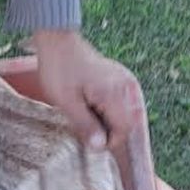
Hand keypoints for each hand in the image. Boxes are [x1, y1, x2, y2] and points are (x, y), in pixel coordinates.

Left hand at [33, 29, 146, 182]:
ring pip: (128, 114)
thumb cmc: (59, 70)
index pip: (124, 129)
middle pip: (130, 122)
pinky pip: (124, 103)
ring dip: (113, 123)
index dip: (111, 142)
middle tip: (91, 133)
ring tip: (91, 119)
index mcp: (113, 93)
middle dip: (113, 133)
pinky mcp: (121, 79)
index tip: (93, 143)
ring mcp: (125, 81)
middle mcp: (126, 86)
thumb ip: (85, 125)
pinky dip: (113, 112)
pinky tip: (96, 110)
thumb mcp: (67, 102)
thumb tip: (101, 147)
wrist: (59, 43)